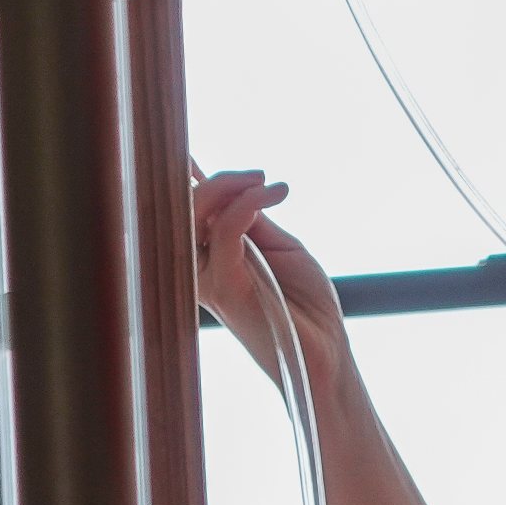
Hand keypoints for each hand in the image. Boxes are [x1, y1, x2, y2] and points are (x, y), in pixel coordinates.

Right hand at [191, 167, 348, 390]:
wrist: (327, 350)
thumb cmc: (305, 304)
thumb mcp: (278, 246)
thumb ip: (250, 219)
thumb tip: (231, 187)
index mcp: (207, 260)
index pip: (181, 213)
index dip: (187, 179)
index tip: (202, 153)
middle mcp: (198, 271)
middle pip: (178, 211)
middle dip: (217, 181)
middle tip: (258, 175)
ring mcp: (208, 281)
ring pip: (191, 218)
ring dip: (228, 188)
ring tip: (264, 181)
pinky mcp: (227, 290)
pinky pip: (224, 234)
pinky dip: (247, 205)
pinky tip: (272, 193)